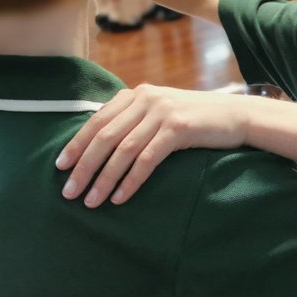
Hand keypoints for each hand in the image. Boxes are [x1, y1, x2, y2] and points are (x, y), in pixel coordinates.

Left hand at [56, 85, 250, 207]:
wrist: (236, 115)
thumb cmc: (196, 119)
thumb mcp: (161, 111)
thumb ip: (135, 118)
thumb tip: (100, 144)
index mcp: (137, 94)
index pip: (97, 120)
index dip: (76, 144)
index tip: (60, 167)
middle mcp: (146, 99)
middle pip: (104, 136)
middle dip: (84, 167)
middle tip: (69, 193)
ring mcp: (162, 112)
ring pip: (123, 150)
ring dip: (104, 179)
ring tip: (91, 201)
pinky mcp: (179, 128)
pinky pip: (147, 159)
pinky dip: (130, 181)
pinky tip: (120, 198)